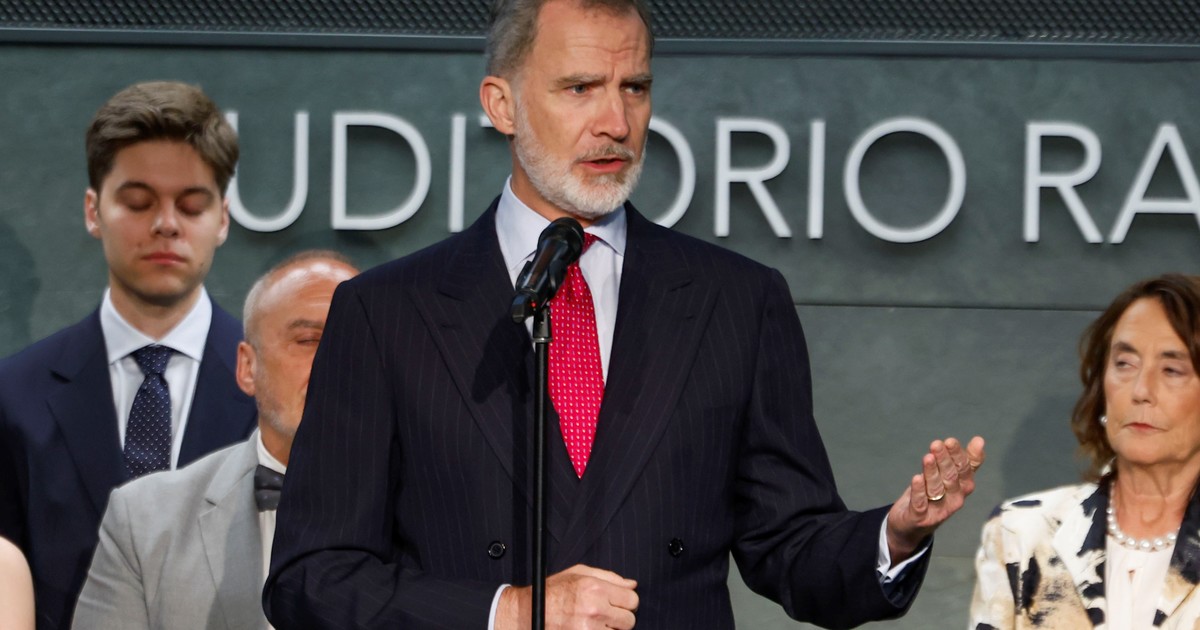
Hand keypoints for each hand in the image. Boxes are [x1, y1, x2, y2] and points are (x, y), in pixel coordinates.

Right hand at [497, 564, 638, 629]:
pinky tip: (590, 629)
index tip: (617, 603)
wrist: (531, 612)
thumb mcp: (579, 573)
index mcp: (595, 588)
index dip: (626, 601)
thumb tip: (632, 585)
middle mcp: (594, 609)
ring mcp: (589, 629)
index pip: (632, 599)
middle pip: (629, 620)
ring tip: (595, 623)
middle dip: (620, 618)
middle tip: (606, 615)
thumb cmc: (555, 590)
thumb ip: (609, 577)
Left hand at [886, 436, 985, 561]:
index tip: (950, 441)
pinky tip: (916, 478)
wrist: (911, 526)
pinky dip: (919, 491)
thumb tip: (980, 440)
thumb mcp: (949, 478)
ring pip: (936, 489)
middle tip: (937, 444)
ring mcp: (937, 511)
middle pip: (951, 479)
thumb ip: (966, 461)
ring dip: (932, 472)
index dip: (958, 456)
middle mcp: (954, 500)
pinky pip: (920, 504)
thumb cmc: (933, 496)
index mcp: (962, 489)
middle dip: (944, 460)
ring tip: (928, 457)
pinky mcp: (920, 518)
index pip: (964, 470)